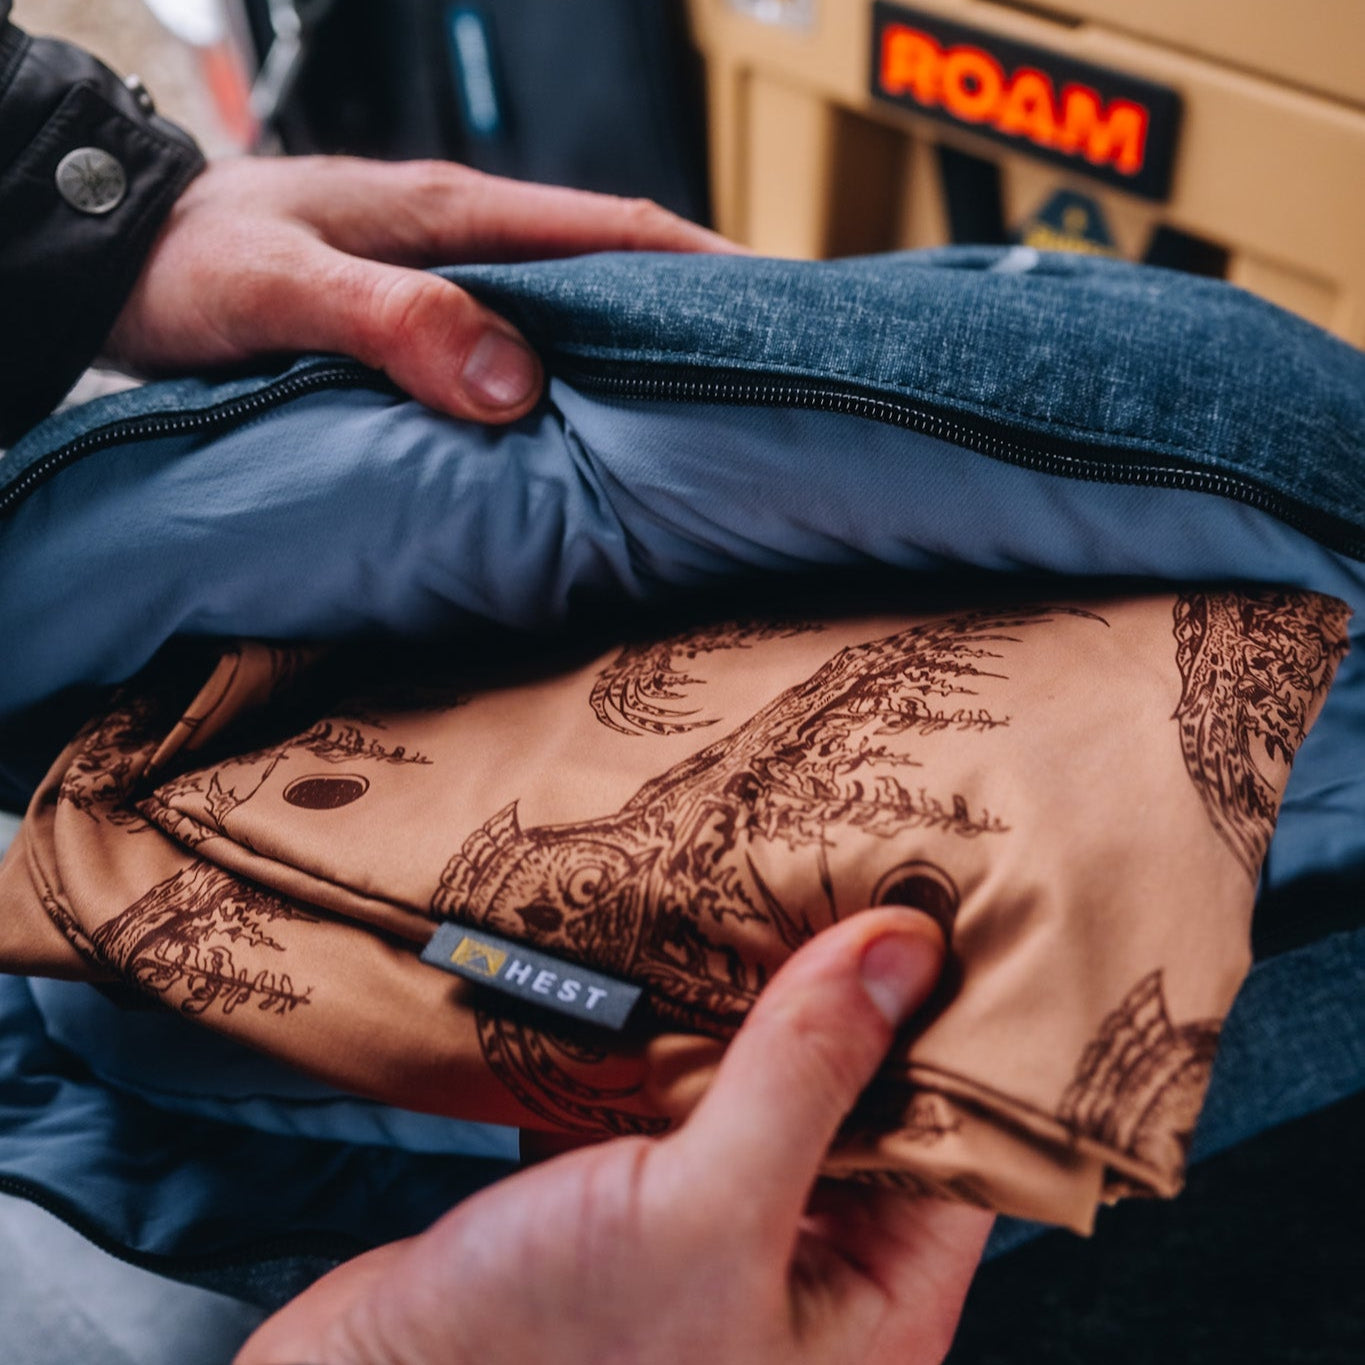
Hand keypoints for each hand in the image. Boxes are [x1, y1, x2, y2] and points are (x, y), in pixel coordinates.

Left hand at [105, 156, 738, 423]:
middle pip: (606, 268)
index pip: (610, 227)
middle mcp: (460, 239)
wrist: (112, 257)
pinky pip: (512, 340)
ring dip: (629, 349)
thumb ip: (394, 321)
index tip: (776, 310)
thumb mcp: (282, 289)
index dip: (702, 265)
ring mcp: (440, 277)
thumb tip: (515, 382)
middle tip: (759, 374)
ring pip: (564, 308)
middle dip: (688, 311)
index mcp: (452, 212)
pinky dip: (562, 373)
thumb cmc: (188, 262)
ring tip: (691, 409)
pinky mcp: (415, 316)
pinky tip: (576, 421)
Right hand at [236, 907, 993, 1364]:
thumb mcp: (700, 1213)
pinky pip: (678, 1097)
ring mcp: (713, 1237)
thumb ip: (804, 1075)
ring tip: (768, 891)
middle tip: (852, 875)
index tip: (945, 911)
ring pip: (765, 1092)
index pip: (959, 1145)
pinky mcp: (630, 1204)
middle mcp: (803, 1276)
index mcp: (868, 1311)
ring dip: (755, 1004)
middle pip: (860, 1107)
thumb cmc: (538, 1358)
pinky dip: (672, 1031)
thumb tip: (904, 948)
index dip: (956, 1029)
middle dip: (849, 999)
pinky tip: (667, 955)